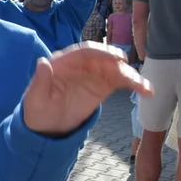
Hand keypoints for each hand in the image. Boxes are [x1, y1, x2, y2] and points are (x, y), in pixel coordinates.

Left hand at [22, 43, 152, 135]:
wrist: (46, 128)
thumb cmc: (36, 112)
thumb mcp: (35, 99)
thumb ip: (40, 81)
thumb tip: (43, 62)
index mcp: (62, 63)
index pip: (83, 52)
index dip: (100, 53)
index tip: (116, 59)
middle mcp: (79, 65)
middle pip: (102, 58)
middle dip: (118, 63)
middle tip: (129, 71)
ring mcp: (92, 75)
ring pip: (114, 69)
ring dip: (131, 75)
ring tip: (145, 87)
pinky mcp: (101, 86)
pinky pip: (119, 81)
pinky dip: (133, 84)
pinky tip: (146, 91)